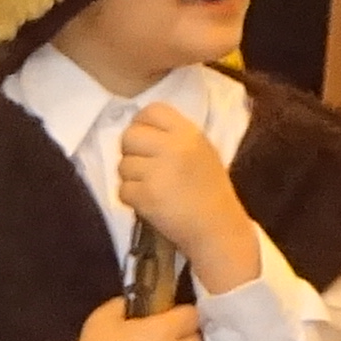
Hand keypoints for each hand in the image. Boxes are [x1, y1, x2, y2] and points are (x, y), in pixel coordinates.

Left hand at [113, 102, 261, 291]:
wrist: (218, 229)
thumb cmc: (209, 190)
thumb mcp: (201, 151)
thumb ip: (174, 137)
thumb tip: (139, 129)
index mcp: (189, 133)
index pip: (151, 110)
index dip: (141, 124)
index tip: (145, 141)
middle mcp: (174, 148)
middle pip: (129, 136)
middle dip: (131, 152)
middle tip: (144, 167)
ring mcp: (159, 172)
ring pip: (123, 165)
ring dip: (131, 178)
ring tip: (151, 188)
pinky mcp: (148, 197)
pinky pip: (123, 190)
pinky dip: (131, 199)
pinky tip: (149, 203)